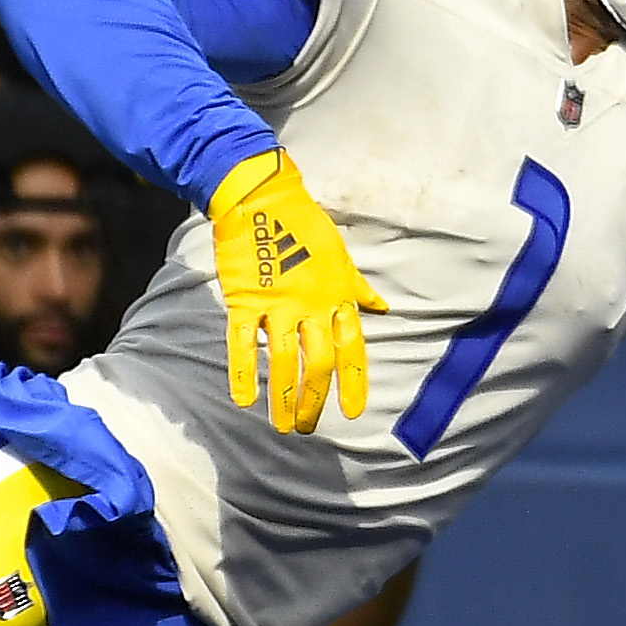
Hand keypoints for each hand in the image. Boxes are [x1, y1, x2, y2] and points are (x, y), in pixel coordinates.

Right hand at [211, 150, 387, 432]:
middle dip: (315, 399)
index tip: (352, 413)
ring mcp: (277, 305)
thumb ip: (358, 288)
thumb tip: (383, 307)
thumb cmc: (305, 224)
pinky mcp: (244, 300)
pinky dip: (242, 373)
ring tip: (282, 425)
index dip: (353, 382)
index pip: (351, 348)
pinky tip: (244, 401)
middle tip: (308, 427)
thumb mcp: (342, 256)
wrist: (262, 199)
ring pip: (283, 361)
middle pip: (318, 363)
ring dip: (284, 397)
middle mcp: (311, 306)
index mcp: (337, 296)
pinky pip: (242, 344)